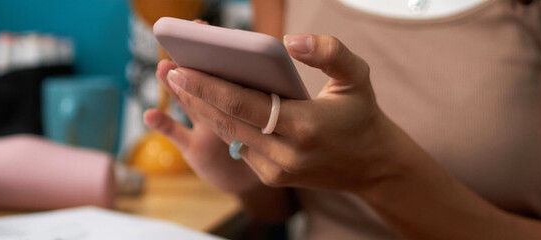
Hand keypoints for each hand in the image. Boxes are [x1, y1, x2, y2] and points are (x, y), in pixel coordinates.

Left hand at [160, 34, 405, 190]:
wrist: (371, 164)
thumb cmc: (361, 112)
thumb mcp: (357, 76)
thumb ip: (330, 52)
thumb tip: (289, 41)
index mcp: (305, 126)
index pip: (244, 104)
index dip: (208, 86)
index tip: (182, 67)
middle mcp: (287, 153)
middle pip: (227, 120)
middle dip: (194, 94)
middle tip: (169, 68)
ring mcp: (277, 169)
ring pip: (227, 133)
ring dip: (200, 108)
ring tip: (177, 80)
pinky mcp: (271, 175)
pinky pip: (238, 144)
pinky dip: (219, 122)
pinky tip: (201, 100)